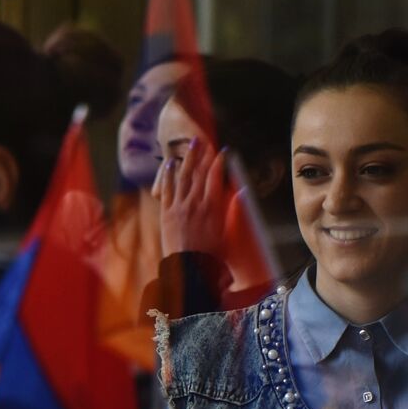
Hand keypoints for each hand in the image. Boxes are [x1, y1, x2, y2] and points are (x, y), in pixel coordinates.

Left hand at [153, 137, 230, 255]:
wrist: (188, 268)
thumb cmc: (210, 255)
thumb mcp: (226, 233)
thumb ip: (231, 211)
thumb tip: (240, 193)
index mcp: (211, 207)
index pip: (215, 177)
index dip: (219, 162)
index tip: (222, 151)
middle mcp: (195, 203)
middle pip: (199, 172)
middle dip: (202, 155)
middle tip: (204, 140)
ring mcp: (179, 206)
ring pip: (183, 176)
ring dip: (187, 158)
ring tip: (190, 145)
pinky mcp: (167, 213)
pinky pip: (167, 189)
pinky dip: (168, 175)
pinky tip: (170, 163)